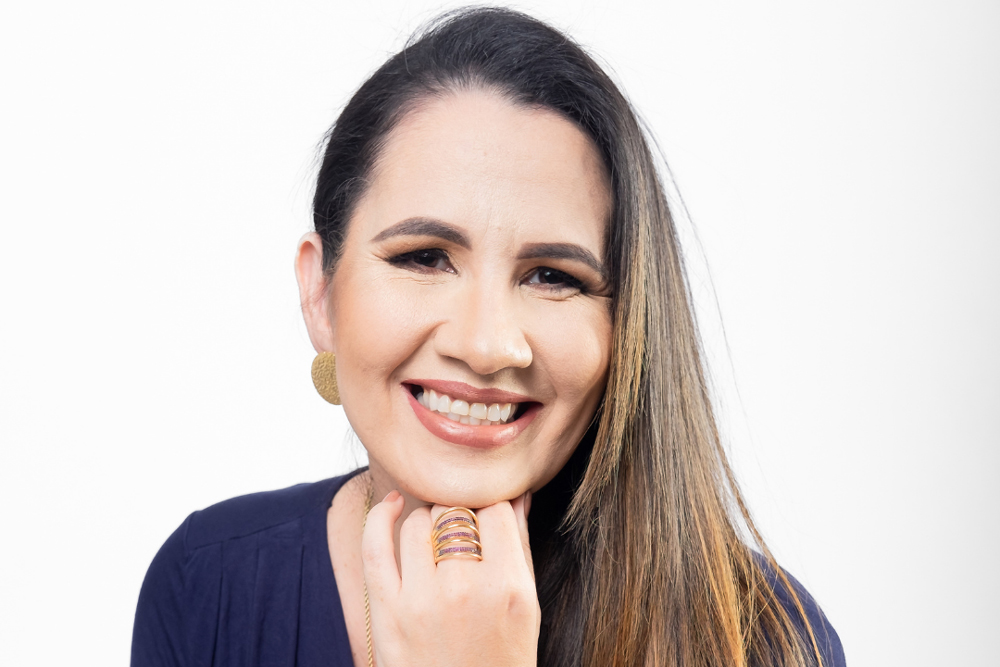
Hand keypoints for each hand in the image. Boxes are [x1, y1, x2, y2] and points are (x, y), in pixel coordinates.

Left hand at [362, 491, 538, 666]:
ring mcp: (421, 601)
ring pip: (420, 521)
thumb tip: (517, 494)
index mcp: (508, 588)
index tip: (487, 521)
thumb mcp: (527, 610)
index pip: (495, 510)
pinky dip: (380, 515)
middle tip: (462, 537)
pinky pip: (375, 544)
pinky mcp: (387, 612)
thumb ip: (520, 547)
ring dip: (428, 521)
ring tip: (436, 541)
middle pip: (456, 512)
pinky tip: (392, 506)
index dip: (491, 509)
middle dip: (461, 517)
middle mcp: (464, 590)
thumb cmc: (501, 661)